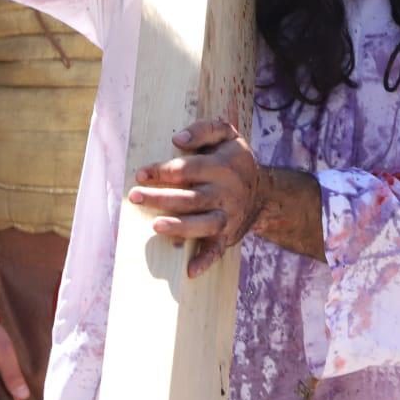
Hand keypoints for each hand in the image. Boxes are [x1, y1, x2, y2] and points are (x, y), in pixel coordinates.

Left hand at [130, 119, 261, 278]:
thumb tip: (178, 139)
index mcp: (224, 166)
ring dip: (180, 226)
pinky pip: (217, 250)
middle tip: (134, 196)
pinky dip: (206, 260)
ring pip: (203, 224)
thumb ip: (205, 129)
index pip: (189, 168)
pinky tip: (190, 270)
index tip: (141, 174)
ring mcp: (228, 215)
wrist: (264, 192)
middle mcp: (226, 192)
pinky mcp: (228, 235)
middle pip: (191, 197)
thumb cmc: (234, 160)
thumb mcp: (227, 135)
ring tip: (156, 225)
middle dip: (162, 198)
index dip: (164, 171)